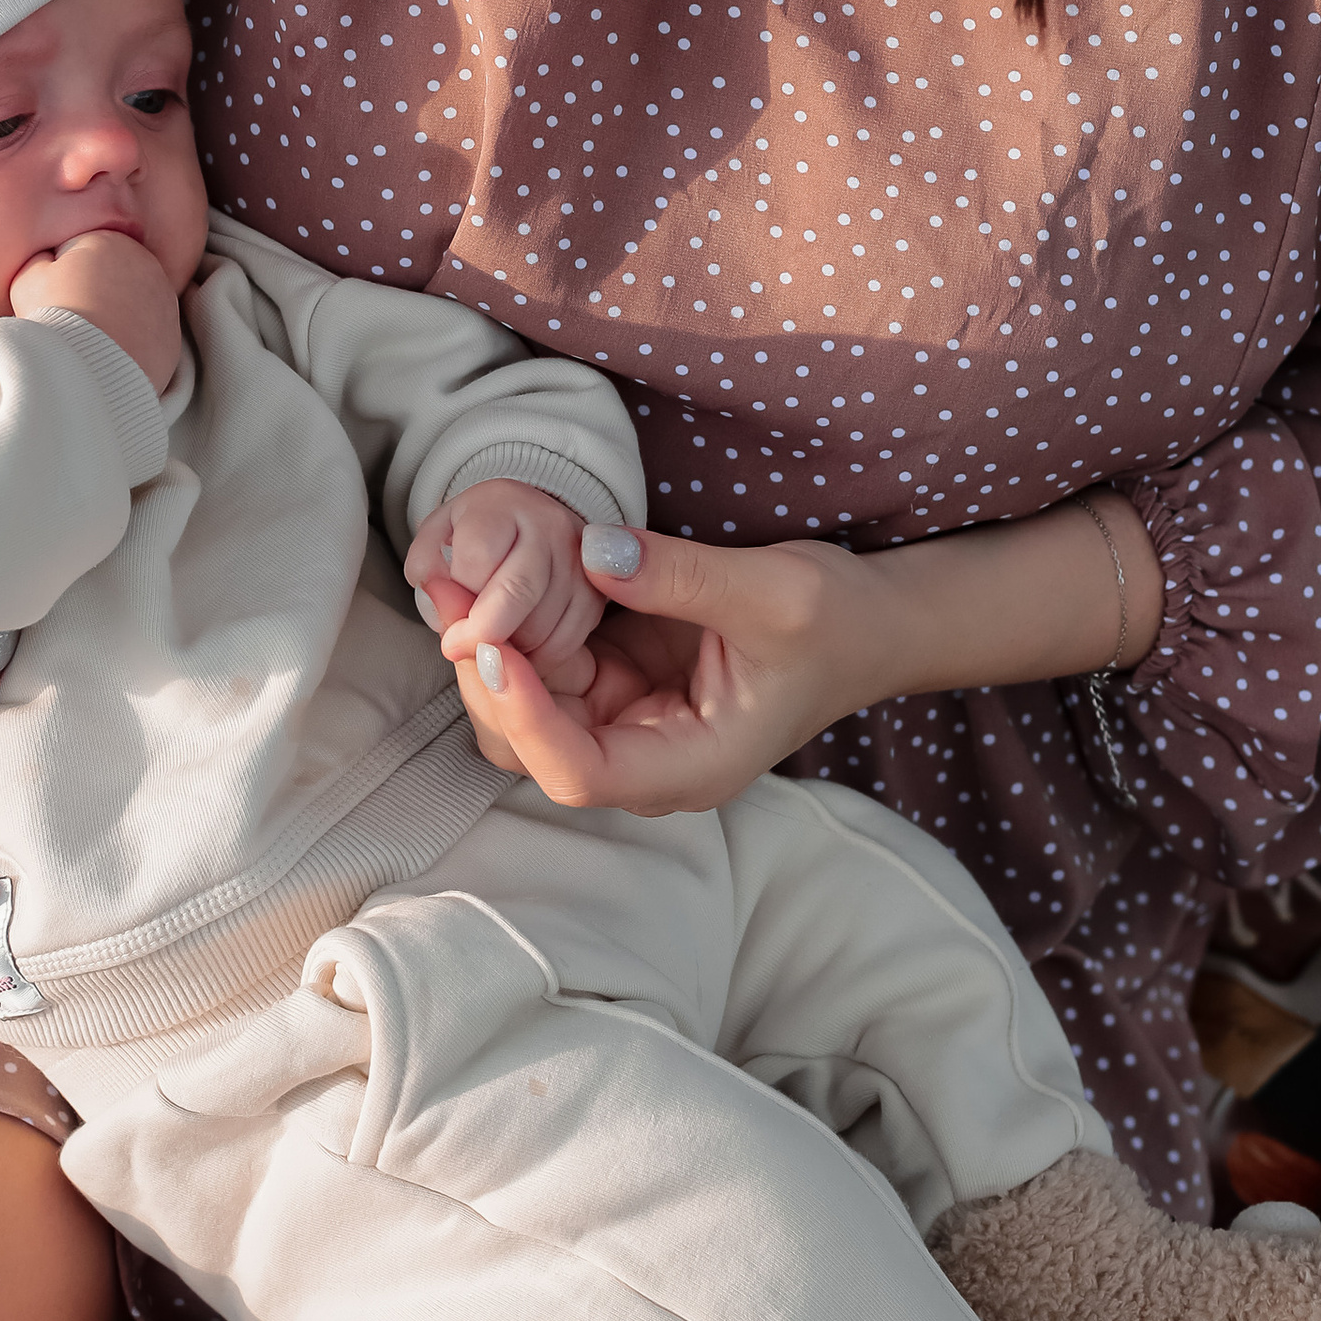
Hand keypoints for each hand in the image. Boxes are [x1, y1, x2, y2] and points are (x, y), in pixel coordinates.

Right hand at [13, 228, 182, 391]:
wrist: (88, 370)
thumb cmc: (54, 319)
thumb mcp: (28, 279)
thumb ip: (40, 261)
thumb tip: (49, 262)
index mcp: (111, 242)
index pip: (81, 252)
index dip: (60, 276)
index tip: (53, 298)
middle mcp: (147, 266)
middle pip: (111, 277)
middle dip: (93, 292)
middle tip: (72, 320)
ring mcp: (164, 302)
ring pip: (132, 305)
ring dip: (115, 316)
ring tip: (90, 339)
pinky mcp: (172, 336)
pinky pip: (147, 335)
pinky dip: (132, 342)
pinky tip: (109, 354)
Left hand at [408, 482, 604, 693]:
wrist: (526, 522)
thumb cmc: (474, 535)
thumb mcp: (437, 537)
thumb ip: (427, 569)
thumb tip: (444, 614)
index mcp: (502, 504)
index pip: (477, 560)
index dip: (455, 599)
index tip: (444, 619)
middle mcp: (549, 524)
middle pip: (517, 592)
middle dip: (483, 633)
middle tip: (461, 649)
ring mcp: (580, 559)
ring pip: (541, 625)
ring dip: (510, 648)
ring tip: (491, 638)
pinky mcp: (597, 594)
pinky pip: (566, 643)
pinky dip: (537, 659)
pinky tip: (519, 648)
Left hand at [452, 528, 881, 814]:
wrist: (868, 622)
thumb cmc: (837, 622)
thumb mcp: (773, 591)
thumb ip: (680, 575)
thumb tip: (590, 549)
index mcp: (692, 765)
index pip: (581, 772)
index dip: (526, 718)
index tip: (491, 649)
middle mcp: (648, 756)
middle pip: (534, 748)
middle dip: (486, 678)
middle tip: (451, 597)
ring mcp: (629, 718)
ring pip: (526, 707)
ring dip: (489, 649)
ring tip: (457, 580)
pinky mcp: (620, 678)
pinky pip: (546, 664)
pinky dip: (515, 626)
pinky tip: (492, 578)